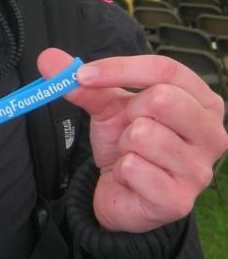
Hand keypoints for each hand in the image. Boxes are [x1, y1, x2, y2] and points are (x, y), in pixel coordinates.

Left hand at [38, 49, 227, 232]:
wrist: (124, 193)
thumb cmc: (128, 143)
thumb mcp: (109, 107)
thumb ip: (85, 83)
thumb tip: (47, 58)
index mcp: (203, 101)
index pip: (165, 69)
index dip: (120, 68)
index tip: (83, 75)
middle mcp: (212, 134)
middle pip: (162, 98)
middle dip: (128, 112)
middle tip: (126, 128)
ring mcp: (200, 170)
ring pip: (144, 135)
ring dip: (123, 145)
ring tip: (130, 154)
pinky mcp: (179, 200)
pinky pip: (134, 167)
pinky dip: (121, 170)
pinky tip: (130, 178)